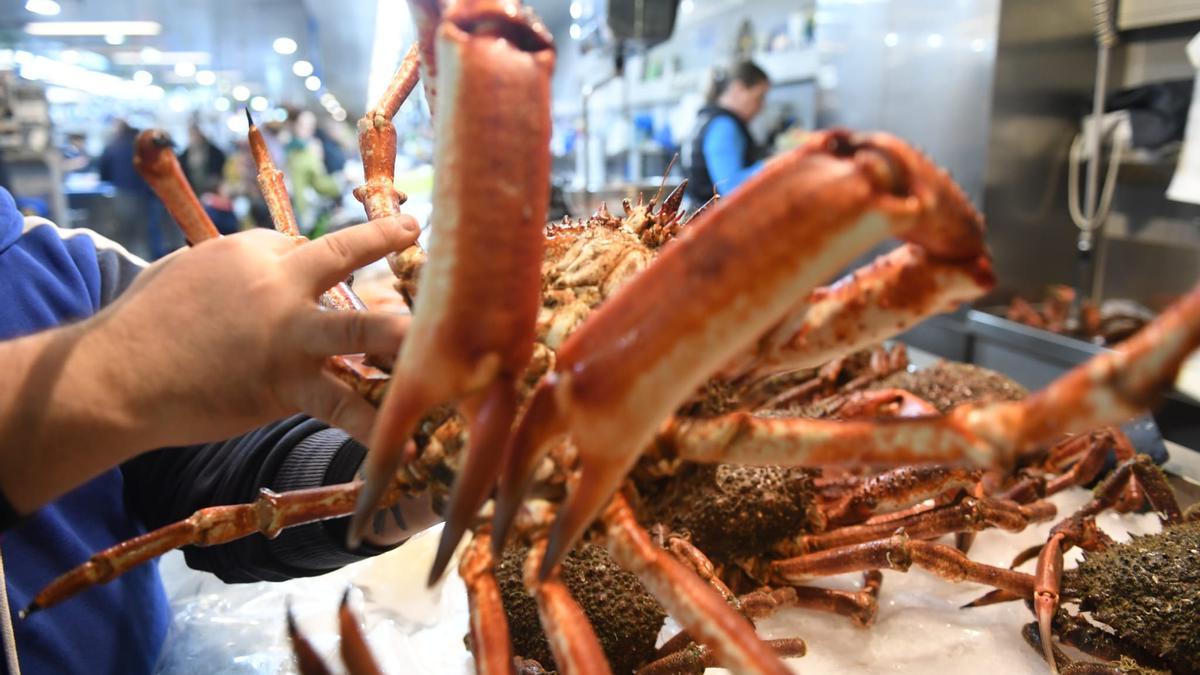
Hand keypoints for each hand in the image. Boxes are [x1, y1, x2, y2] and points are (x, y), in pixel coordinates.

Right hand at [88, 215, 419, 445]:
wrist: (115, 374)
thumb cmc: (143, 319)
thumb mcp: (190, 267)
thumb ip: (239, 262)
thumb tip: (278, 254)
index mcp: (255, 250)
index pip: (312, 247)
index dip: (332, 263)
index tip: (348, 271)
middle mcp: (278, 284)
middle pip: (345, 258)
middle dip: (387, 245)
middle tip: (421, 235)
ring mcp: (286, 335)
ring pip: (359, 328)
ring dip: (406, 334)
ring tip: (453, 343)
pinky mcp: (284, 386)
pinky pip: (341, 405)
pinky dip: (374, 424)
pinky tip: (410, 442)